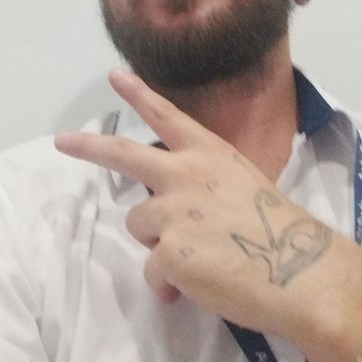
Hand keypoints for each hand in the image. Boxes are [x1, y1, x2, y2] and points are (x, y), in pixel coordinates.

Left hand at [55, 70, 332, 337]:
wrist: (300, 270)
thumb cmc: (280, 230)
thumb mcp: (242, 185)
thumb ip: (205, 188)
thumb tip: (180, 218)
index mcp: (208, 154)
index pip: (166, 116)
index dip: (138, 94)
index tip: (115, 76)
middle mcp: (184, 174)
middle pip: (124, 155)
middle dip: (89, 147)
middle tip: (62, 141)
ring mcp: (172, 212)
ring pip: (139, 224)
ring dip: (157, 244)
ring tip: (198, 259)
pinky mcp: (167, 252)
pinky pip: (153, 272)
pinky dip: (169, 284)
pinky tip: (200, 285)